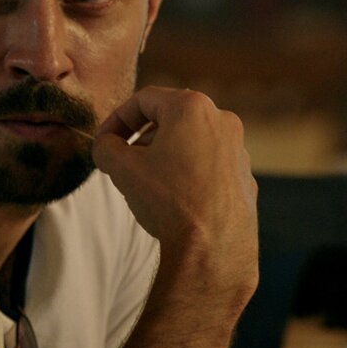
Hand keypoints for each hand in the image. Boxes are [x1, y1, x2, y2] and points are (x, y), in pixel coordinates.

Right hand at [92, 86, 258, 313]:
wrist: (212, 248)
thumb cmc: (168, 199)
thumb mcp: (120, 167)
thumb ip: (105, 146)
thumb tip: (106, 145)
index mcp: (191, 107)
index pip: (143, 100)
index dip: (116, 119)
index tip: (102, 140)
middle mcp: (222, 120)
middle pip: (170, 117)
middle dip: (140, 136)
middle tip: (121, 158)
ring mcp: (238, 149)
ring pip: (190, 140)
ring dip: (163, 153)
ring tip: (145, 179)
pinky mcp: (244, 176)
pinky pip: (208, 163)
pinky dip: (186, 171)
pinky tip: (172, 196)